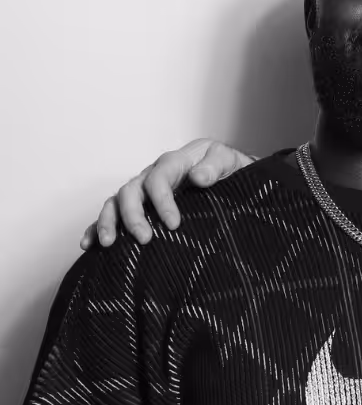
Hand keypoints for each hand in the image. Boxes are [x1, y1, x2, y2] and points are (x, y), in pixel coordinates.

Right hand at [81, 139, 256, 247]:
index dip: (162, 201)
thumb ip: (215, 166)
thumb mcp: (228, 160)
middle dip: (133, 215)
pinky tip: (90, 244)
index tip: (174, 224)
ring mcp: (142, 190)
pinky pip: (112, 214)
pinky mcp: (138, 205)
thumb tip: (198, 177)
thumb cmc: (227, 167)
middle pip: (131, 191)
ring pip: (116, 202)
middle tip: (145, 239)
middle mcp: (152, 175)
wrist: (227, 174)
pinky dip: (97, 227)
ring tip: (109, 244)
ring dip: (109, 222)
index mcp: (174, 162)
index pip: (159, 178)